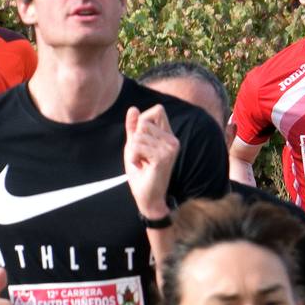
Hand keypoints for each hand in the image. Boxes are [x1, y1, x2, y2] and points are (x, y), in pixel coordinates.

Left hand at [123, 104, 179, 220]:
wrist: (148, 196)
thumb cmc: (141, 172)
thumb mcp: (134, 146)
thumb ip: (133, 128)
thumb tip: (133, 108)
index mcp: (168, 135)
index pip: (157, 110)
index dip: (142, 121)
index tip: (140, 139)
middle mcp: (172, 140)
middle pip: (143, 123)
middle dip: (134, 140)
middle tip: (141, 156)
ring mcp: (170, 148)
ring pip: (137, 137)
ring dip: (132, 152)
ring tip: (142, 163)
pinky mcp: (163, 157)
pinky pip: (136, 147)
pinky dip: (132, 158)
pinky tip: (141, 167)